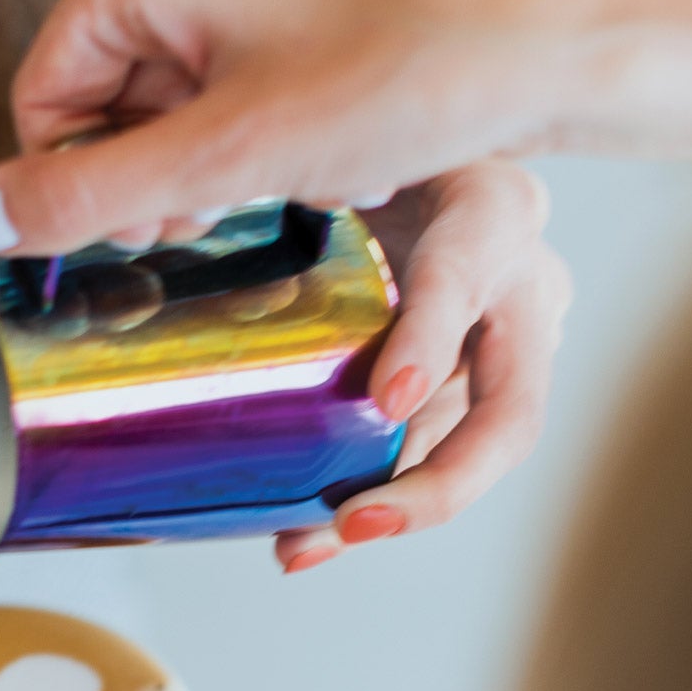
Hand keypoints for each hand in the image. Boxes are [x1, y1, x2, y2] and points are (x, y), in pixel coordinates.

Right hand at [0, 0, 621, 254]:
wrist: (556, 43)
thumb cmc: (404, 79)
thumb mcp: (224, 161)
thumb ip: (86, 193)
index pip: (46, 94)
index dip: (83, 184)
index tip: (152, 233)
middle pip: (111, 85)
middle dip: (156, 168)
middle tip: (225, 212)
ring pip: (180, 77)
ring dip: (211, 151)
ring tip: (283, 177)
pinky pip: (242, 56)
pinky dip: (260, 116)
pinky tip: (318, 142)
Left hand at [278, 163, 570, 572]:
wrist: (401, 165)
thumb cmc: (359, 148)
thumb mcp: (332, 149)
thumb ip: (289, 186)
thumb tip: (169, 229)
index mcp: (487, 209)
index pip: (466, 273)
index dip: (430, 339)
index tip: (388, 398)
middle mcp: (522, 287)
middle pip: (509, 414)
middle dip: (438, 484)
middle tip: (360, 519)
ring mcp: (510, 352)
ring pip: (467, 459)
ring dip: (393, 509)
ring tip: (312, 543)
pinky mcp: (478, 392)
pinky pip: (430, 460)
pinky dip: (372, 500)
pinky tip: (305, 539)